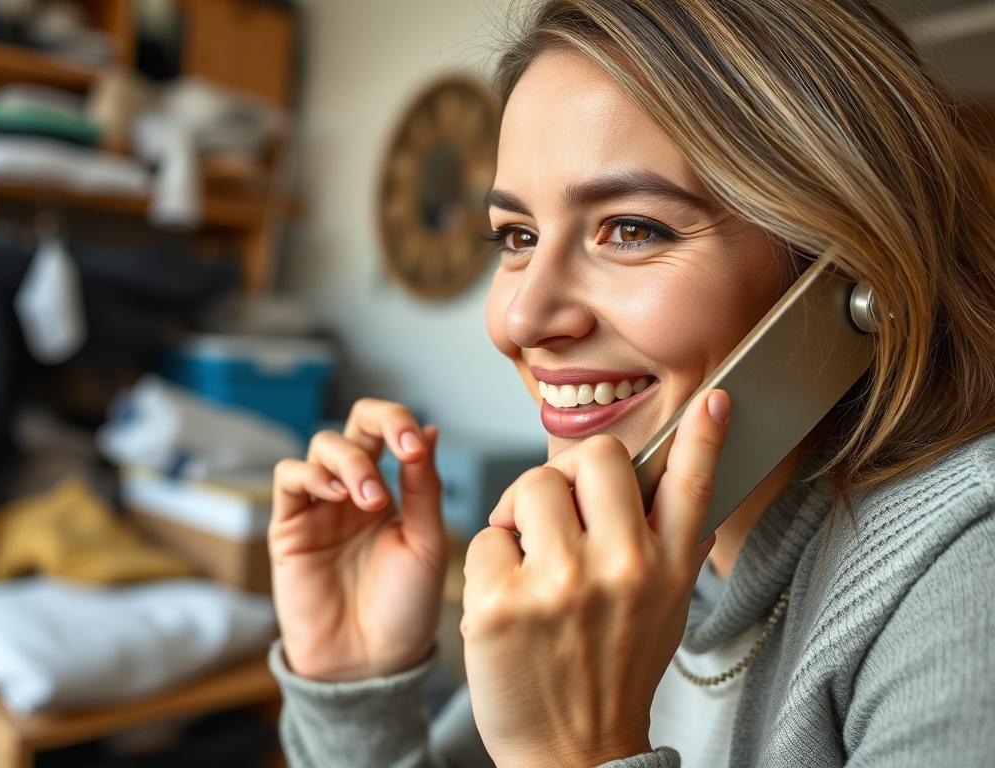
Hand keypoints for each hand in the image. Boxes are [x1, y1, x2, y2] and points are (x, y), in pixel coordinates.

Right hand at [269, 398, 448, 680]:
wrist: (370, 662)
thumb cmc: (405, 607)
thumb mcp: (426, 541)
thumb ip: (423, 486)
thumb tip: (430, 429)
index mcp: (392, 491)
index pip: (389, 432)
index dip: (401, 423)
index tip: (417, 444)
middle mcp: (353, 491)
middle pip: (355, 425)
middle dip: (380, 422)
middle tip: (402, 447)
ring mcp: (320, 507)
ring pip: (321, 446)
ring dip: (350, 459)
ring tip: (369, 498)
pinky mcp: (289, 527)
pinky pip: (289, 479)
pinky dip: (310, 474)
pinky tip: (334, 495)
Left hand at [461, 389, 729, 766]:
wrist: (573, 754)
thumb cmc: (613, 672)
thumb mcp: (662, 607)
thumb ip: (661, 542)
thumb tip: (661, 474)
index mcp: (666, 569)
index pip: (692, 486)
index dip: (704, 437)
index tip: (712, 400)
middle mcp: (621, 570)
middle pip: (591, 458)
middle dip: (566, 479)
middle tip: (556, 518)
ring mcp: (559, 585)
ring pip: (530, 487)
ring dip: (521, 517)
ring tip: (528, 563)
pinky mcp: (499, 604)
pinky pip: (486, 536)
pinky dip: (490, 562)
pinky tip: (506, 601)